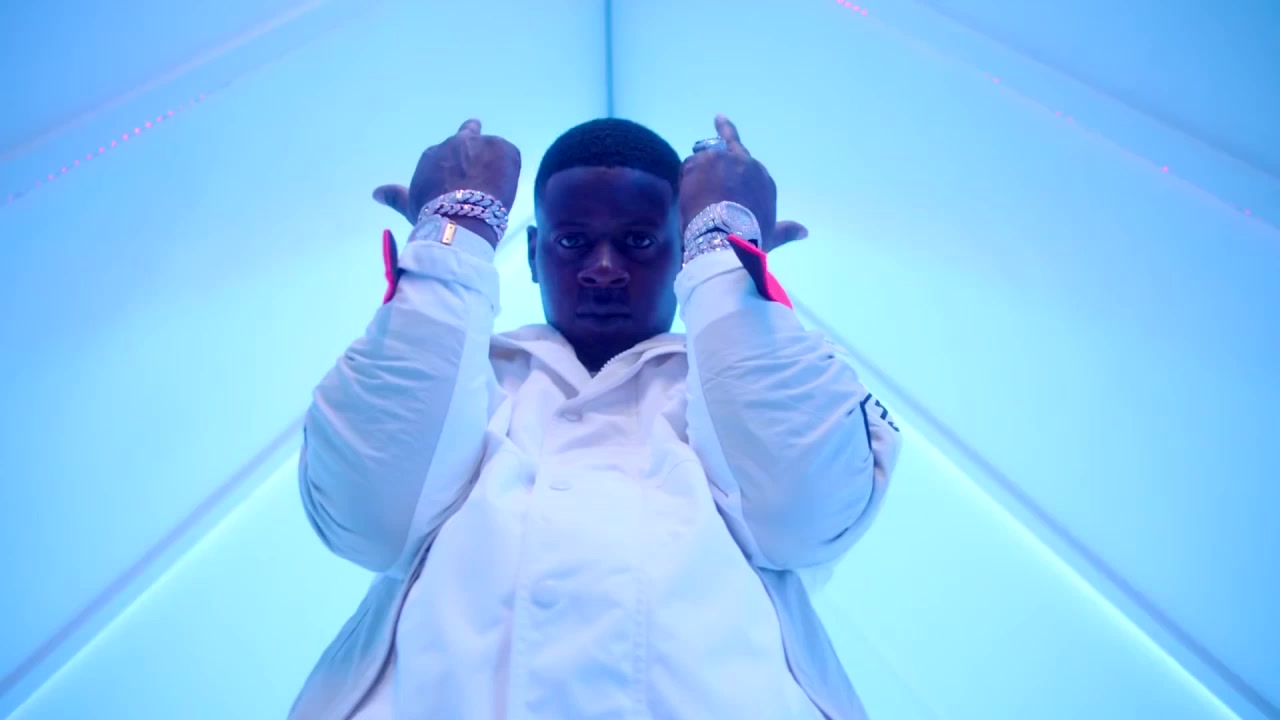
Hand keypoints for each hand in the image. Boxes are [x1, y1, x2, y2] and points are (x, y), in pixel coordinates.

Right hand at [372, 119, 521, 245]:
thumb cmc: (431, 216)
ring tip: (494, 187)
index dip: (457, 164)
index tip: (462, 177)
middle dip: (475, 148)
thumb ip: (395, 196)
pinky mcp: (503, 148)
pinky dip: (509, 168)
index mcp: (433, 154)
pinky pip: (510, 154)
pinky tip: (504, 185)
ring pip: (492, 149)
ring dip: (494, 163)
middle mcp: (455, 143)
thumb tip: (375, 194)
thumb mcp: (410, 205)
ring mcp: (480, 143)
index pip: (448, 151)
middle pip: (470, 134)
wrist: (460, 220)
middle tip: (482, 165)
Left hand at [678, 115, 807, 252]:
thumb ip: (786, 230)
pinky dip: (686, 176)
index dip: (737, 158)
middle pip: (728, 145)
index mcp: (761, 178)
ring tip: (693, 192)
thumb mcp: (771, 234)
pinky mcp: (701, 162)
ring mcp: (722, 159)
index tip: (732, 143)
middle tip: (719, 119)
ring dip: (698, 170)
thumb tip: (805, 232)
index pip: (747, 161)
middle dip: (723, 136)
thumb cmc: (751, 237)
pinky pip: (689, 164)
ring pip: (705, 156)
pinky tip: (687, 192)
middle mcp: (744, 163)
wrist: (726, 237)